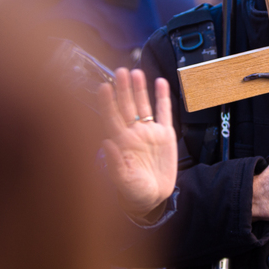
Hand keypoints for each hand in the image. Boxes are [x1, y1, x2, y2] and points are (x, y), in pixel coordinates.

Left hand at [98, 68, 177, 221]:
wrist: (154, 198)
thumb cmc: (134, 192)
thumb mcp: (123, 181)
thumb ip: (115, 163)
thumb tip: (106, 143)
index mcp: (121, 142)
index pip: (111, 117)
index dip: (107, 102)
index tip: (104, 86)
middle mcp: (133, 133)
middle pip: (126, 106)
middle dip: (123, 88)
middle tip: (120, 70)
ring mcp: (149, 132)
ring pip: (143, 105)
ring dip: (139, 89)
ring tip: (136, 72)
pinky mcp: (165, 135)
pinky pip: (164, 112)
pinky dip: (162, 97)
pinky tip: (160, 83)